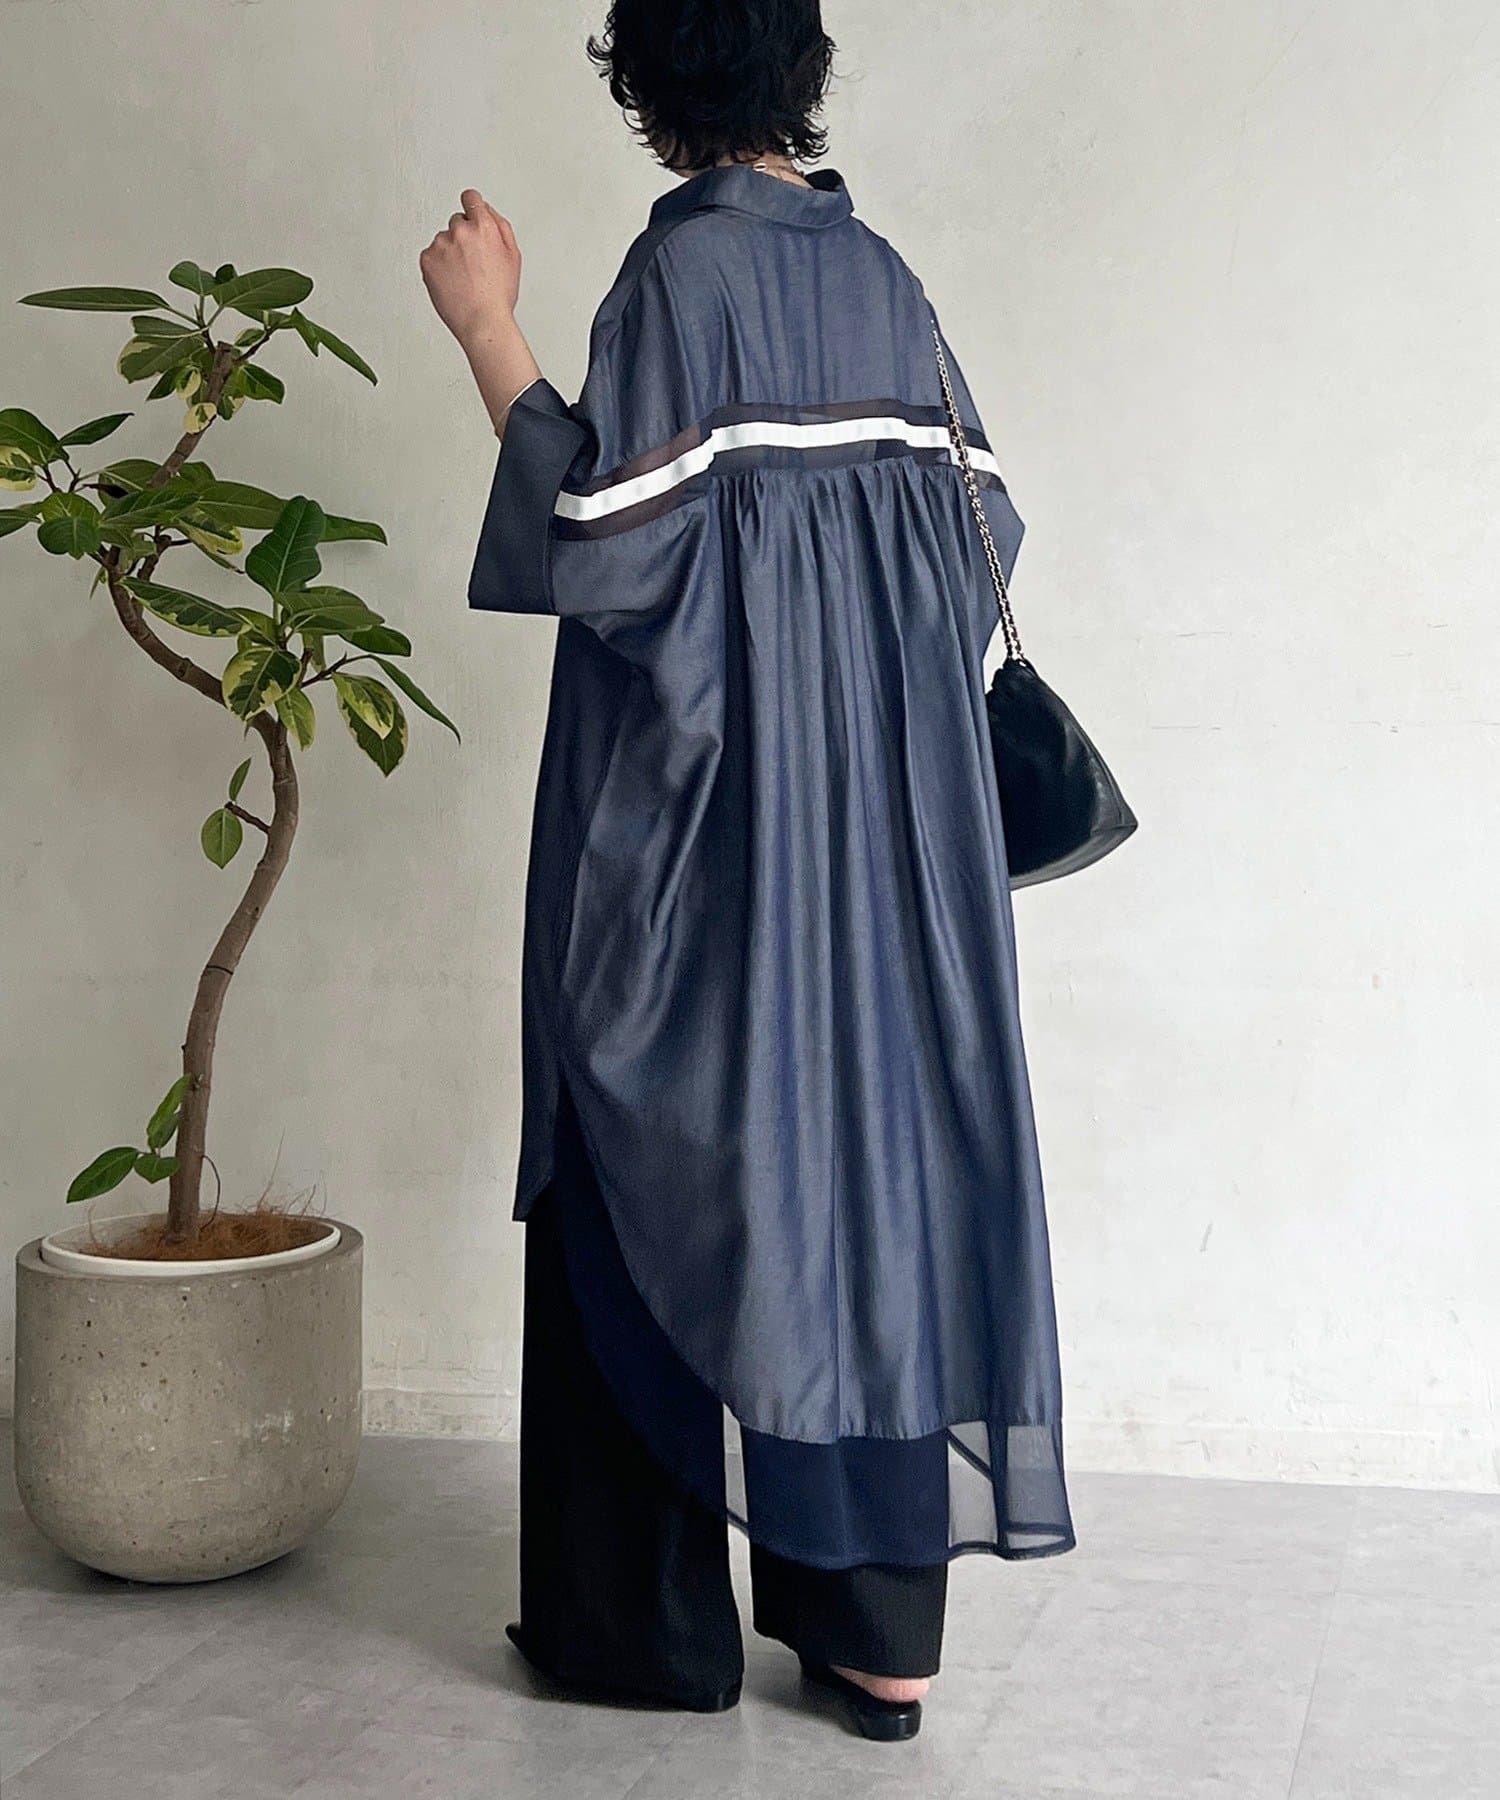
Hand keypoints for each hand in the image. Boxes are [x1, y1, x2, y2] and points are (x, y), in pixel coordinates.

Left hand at [420, 189, 521, 348]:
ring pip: (443, 240)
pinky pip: (430, 255)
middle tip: (473, 262)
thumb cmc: (498, 295)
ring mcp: (441, 245)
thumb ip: (500, 225)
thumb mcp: (513, 256)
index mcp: (483, 227)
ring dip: (449, 252)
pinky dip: (438, 266)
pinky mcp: (427, 259)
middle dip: (463, 237)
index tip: (470, 213)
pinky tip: (452, 281)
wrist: (481, 321)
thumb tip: (486, 209)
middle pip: (457, 222)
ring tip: (463, 277)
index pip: (471, 199)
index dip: (472, 207)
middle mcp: (460, 232)